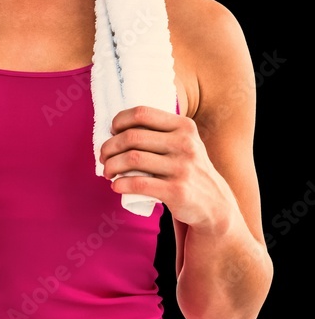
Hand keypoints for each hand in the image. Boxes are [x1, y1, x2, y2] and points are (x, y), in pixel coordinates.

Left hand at [99, 106, 233, 231]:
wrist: (214, 204)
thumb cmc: (189, 170)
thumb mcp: (185, 144)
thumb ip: (160, 133)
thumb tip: (116, 132)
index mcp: (184, 126)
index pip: (142, 113)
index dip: (119, 121)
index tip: (112, 132)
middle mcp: (185, 144)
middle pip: (132, 137)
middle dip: (109, 147)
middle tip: (104, 157)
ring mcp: (182, 167)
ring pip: (132, 159)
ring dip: (111, 165)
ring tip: (108, 172)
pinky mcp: (177, 191)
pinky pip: (138, 183)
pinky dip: (121, 184)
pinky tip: (116, 186)